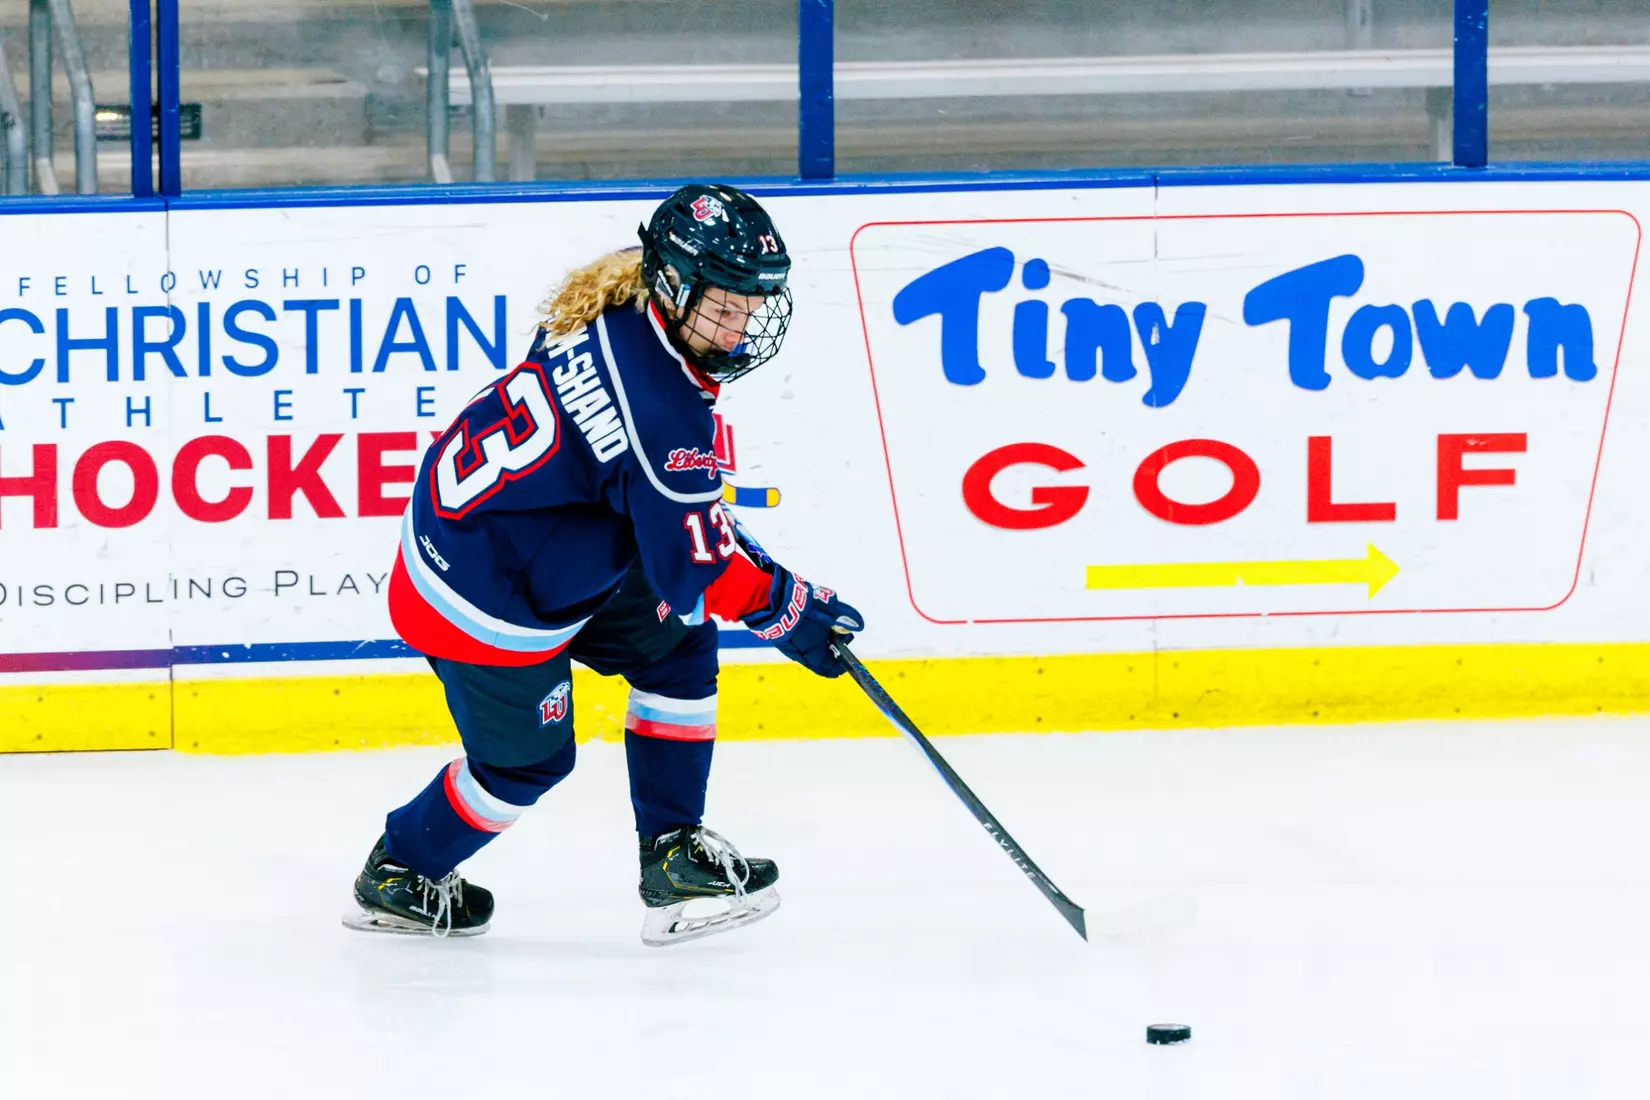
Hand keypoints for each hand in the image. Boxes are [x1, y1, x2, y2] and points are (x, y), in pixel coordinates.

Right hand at [743, 565, 862, 677]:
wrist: (770, 599)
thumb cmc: (802, 606)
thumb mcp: (828, 608)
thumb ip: (844, 617)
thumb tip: (859, 625)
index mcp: (815, 653)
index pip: (831, 668)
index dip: (841, 662)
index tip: (846, 650)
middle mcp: (800, 655)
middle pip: (819, 660)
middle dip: (830, 648)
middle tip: (837, 633)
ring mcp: (788, 648)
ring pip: (808, 651)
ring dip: (818, 641)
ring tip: (823, 623)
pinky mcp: (779, 639)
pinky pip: (797, 643)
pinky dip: (807, 636)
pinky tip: (808, 621)